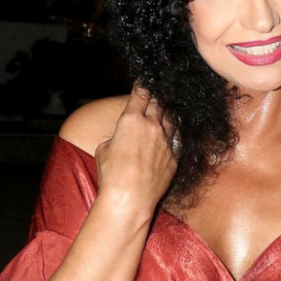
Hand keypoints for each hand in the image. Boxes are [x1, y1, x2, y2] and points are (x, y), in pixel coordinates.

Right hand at [94, 86, 176, 217]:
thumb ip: (116, 137)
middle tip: (156, 93)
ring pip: (171, 118)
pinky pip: (177, 137)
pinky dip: (174, 131)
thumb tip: (122, 138)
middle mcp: (152, 126)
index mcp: (131, 120)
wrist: (131, 198)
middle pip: (158, 103)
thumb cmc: (112, 175)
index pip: (140, 94)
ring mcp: (166, 141)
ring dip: (167, 112)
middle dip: (156, 96)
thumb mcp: (103, 149)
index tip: (144, 82)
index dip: (142, 86)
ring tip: (166, 109)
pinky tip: (173, 131)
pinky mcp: (174, 156)